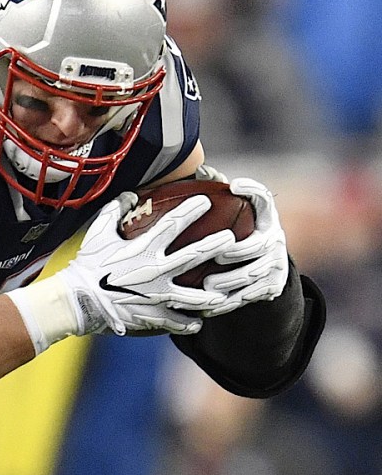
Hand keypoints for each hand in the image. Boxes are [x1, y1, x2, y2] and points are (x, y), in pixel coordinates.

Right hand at [57, 191, 234, 334]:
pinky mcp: (153, 316)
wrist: (78, 300)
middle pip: (194, 256)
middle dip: (217, 246)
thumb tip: (131, 194)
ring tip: (224, 292)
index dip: (192, 210)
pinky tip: (199, 322)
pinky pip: (177, 322)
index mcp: (144, 248)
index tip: (206, 201)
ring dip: (213, 294)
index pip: (174, 224)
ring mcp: (157, 295)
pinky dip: (189, 323)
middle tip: (233, 240)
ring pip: (195, 296)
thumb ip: (115, 211)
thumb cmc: (86, 264)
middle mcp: (156, 271)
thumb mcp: (98, 233)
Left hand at [201, 178, 288, 315]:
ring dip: (233, 279)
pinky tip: (208, 305)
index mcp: (264, 217)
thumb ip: (217, 197)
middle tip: (220, 253)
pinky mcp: (272, 287)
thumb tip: (197, 169)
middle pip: (262, 244)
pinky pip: (251, 296)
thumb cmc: (235, 237)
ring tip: (209, 283)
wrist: (261, 273)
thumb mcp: (231, 217)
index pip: (264, 198)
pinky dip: (230, 301)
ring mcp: (276, 264)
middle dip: (242, 249)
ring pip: (256, 273)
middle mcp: (274, 239)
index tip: (235, 184)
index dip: (253, 190)